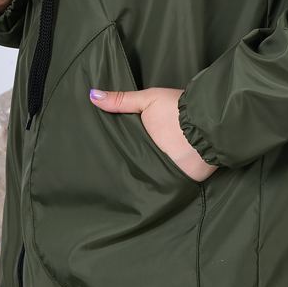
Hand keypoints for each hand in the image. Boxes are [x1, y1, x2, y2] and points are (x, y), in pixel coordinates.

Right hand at [89, 86, 217, 182]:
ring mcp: (157, 165)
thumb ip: (122, 100)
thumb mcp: (147, 100)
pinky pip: (147, 187)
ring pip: (134, 172)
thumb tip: (92, 93)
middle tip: (85, 164)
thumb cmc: (176, 111)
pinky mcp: (165, 180)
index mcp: (145, 128)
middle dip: (111, 158)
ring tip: (96, 182)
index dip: (107, 138)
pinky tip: (116, 192)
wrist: (202, 131)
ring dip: (121, 174)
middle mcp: (150, 147)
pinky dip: (136, 188)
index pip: (122, 136)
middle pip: (126, 154)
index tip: (85, 141)